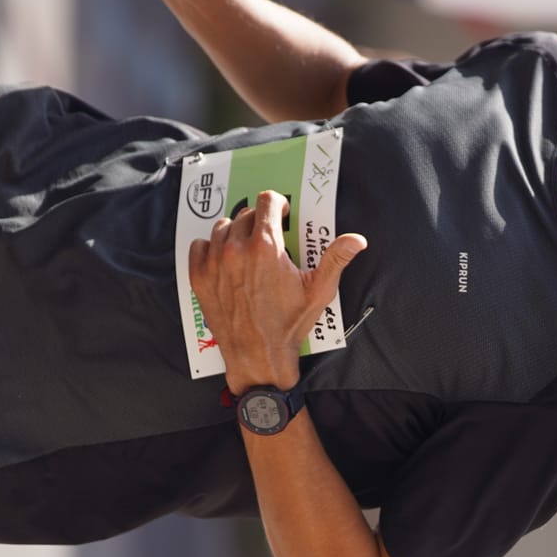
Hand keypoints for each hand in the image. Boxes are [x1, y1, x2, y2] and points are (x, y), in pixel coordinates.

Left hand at [188, 189, 367, 392]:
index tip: (282, 214)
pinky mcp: (200, 277)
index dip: (278, 204)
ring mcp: (215, 263)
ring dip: (235, 232)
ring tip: (247, 248)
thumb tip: (357, 240)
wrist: (258, 356)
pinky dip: (211, 247)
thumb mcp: (318, 291)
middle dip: (260, 221)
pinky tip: (224, 259)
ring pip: (222, 227)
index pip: (267, 200)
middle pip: (246, 214)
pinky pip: (200, 246)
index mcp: (266, 247)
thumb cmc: (288, 324)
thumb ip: (336, 259)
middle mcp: (237, 250)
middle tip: (269, 238)